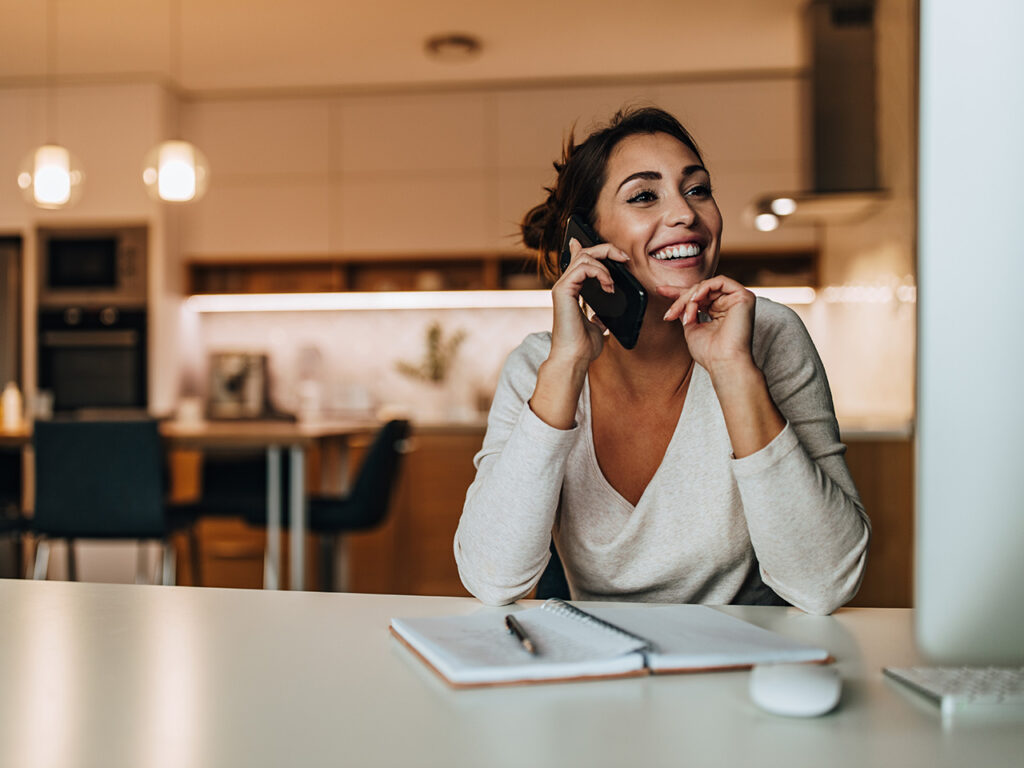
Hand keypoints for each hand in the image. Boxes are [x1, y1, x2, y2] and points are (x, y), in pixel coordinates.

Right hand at [549, 237, 630, 365]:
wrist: (574, 358)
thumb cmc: (583, 347)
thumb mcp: (597, 327)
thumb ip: (598, 317)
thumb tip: (602, 316)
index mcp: (572, 291)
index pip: (578, 260)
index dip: (593, 249)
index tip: (616, 255)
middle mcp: (565, 286)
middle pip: (584, 252)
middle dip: (606, 250)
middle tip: (624, 258)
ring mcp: (562, 287)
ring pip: (584, 256)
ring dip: (605, 264)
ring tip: (613, 283)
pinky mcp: (563, 290)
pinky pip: (583, 267)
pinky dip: (600, 272)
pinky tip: (608, 285)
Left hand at [658, 275, 756, 374]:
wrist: (724, 363)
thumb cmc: (710, 353)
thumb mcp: (691, 328)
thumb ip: (686, 312)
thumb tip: (678, 302)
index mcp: (720, 312)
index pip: (699, 297)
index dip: (679, 292)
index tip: (660, 290)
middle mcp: (729, 304)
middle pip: (701, 290)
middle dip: (681, 298)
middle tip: (671, 313)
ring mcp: (737, 300)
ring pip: (707, 285)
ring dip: (690, 296)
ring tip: (685, 313)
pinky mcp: (744, 296)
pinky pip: (720, 281)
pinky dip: (704, 288)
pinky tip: (695, 300)